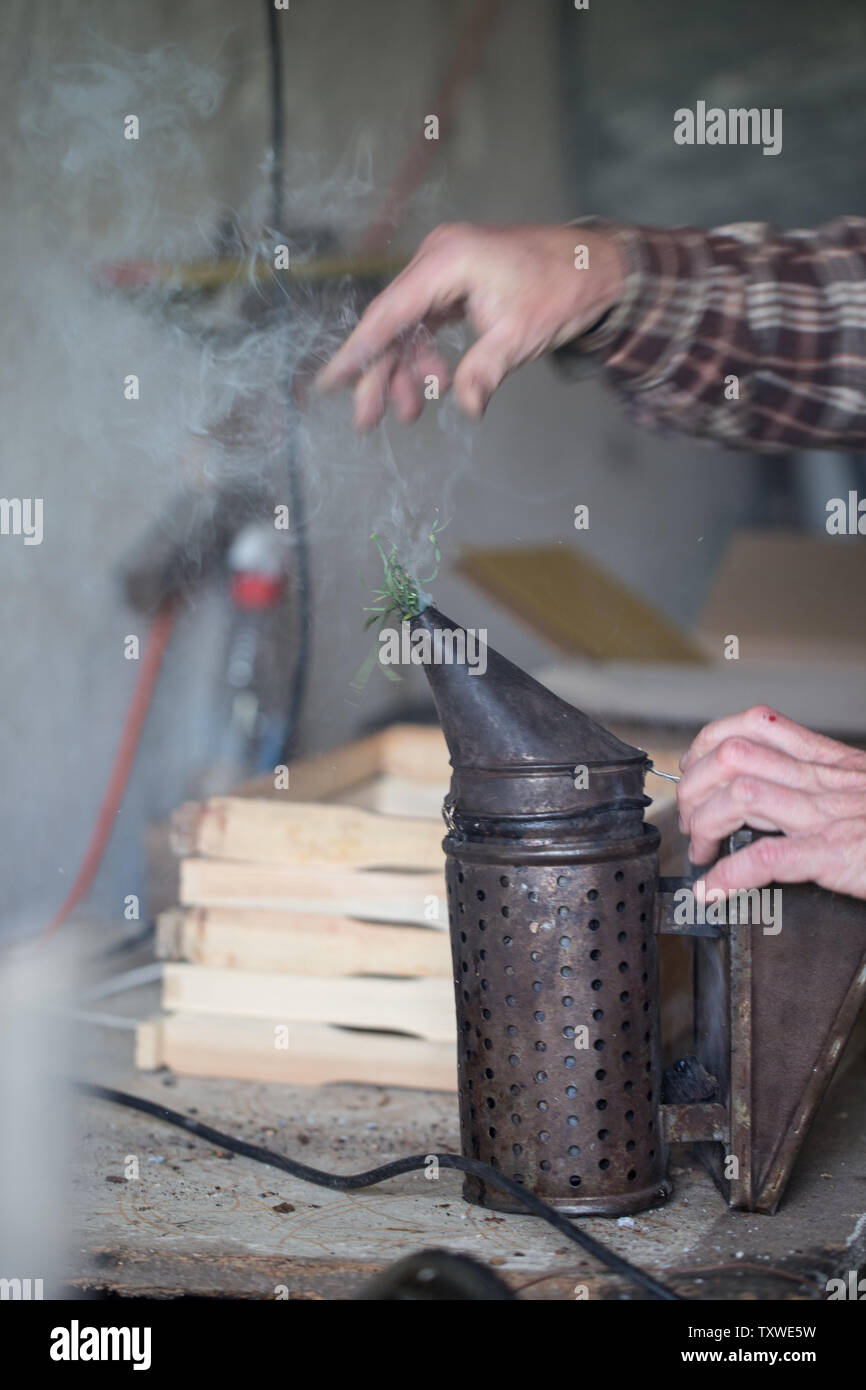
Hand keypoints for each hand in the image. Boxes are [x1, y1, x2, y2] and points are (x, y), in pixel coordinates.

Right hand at [315, 222, 623, 428]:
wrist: (595, 265)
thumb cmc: (561, 288)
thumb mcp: (522, 336)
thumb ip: (485, 371)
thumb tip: (468, 408)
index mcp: (448, 261)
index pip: (388, 312)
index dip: (357, 351)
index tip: (329, 381)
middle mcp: (437, 258)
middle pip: (391, 323)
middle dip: (380, 374)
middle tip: (368, 420)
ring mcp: (444, 268)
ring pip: (406, 326)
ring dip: (406, 370)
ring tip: (413, 411)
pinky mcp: (453, 281)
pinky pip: (424, 321)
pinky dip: (425, 354)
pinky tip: (436, 384)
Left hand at [676, 705, 865, 898]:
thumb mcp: (860, 789)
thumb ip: (820, 785)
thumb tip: (768, 799)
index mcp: (829, 761)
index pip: (752, 726)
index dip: (708, 745)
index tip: (694, 772)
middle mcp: (824, 780)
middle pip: (732, 756)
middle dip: (693, 787)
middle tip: (692, 823)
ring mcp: (828, 815)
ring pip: (740, 794)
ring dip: (704, 824)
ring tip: (701, 851)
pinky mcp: (836, 854)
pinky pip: (768, 857)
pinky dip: (730, 875)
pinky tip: (714, 890)